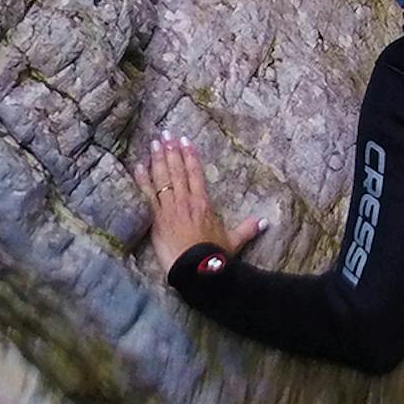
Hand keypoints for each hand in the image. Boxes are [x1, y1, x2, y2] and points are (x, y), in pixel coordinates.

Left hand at [133, 133, 268, 269]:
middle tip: (166, 133)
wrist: (197, 270)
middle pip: (178, 170)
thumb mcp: (234, 240)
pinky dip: (142, 181)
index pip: (196, 173)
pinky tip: (138, 167)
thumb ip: (248, 228)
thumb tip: (266, 221)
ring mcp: (170, 210)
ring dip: (158, 160)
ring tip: (154, 143)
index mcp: (203, 203)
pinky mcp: (158, 221)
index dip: (190, 155)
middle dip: (172, 151)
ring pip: (163, 179)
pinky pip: (148, 196)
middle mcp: (186, 201)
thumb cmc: (214, 256)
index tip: (185, 140)